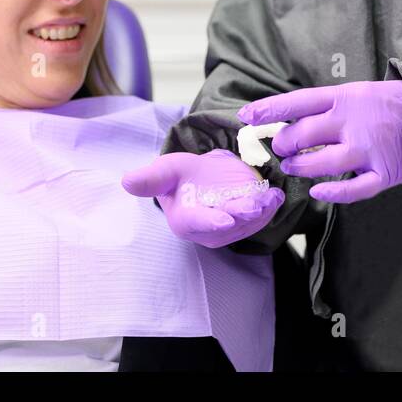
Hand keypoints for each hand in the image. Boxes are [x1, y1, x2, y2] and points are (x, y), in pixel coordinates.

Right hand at [121, 150, 285, 248]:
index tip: (225, 220)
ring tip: (270, 196)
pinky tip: (275, 194)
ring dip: (262, 211)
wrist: (202, 180)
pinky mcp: (247, 223)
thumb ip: (150, 179)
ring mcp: (230, 229)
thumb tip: (125, 181)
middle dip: (243, 214)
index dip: (211, 222)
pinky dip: (270, 207)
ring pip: (249, 222)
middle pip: (229, 224)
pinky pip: (261, 218)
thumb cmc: (181, 176)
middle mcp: (208, 230)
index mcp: (185, 220)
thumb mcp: (166, 171)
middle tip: (255, 204)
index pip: (198, 223)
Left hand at [238, 80, 401, 203]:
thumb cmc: (389, 103)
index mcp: (345, 97)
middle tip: (281, 148)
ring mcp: (369, 149)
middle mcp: (353, 122)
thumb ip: (327, 107)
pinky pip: (355, 188)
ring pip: (323, 163)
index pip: (298, 102)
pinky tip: (318, 191)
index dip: (269, 109)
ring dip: (301, 167)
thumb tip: (288, 121)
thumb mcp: (357, 92)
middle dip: (284, 144)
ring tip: (294, 166)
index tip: (246, 116)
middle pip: (304, 135)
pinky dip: (334, 192)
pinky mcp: (385, 172)